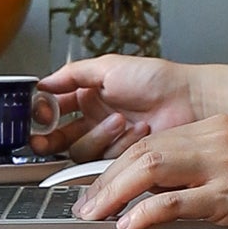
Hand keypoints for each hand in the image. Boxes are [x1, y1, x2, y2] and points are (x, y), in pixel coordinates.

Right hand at [30, 53, 205, 156]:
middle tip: (45, 141)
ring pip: (81, 151)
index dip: (42, 115)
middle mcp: (95, 120)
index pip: (54, 110)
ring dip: (98, 136)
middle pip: (60, 138)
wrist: (189, 100)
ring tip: (120, 120)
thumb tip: (43, 83)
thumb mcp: (109, 67)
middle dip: (51, 140)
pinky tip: (137, 129)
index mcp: (89, 96)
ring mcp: (109, 142)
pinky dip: (120, 144)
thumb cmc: (157, 80)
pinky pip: (106, 162)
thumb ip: (72, 74)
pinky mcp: (123, 160)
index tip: (37, 115)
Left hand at [79, 112, 227, 228]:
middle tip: (83, 205)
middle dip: (105, 180)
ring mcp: (225, 165)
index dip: (115, 167)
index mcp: (217, 129)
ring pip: (151, 168)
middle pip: (143, 151)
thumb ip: (197, 175)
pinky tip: (129, 225)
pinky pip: (176, 202)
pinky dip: (146, 213)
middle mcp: (218, 139)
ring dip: (115, 193)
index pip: (151, 142)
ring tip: (94, 214)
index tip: (94, 189)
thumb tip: (151, 194)